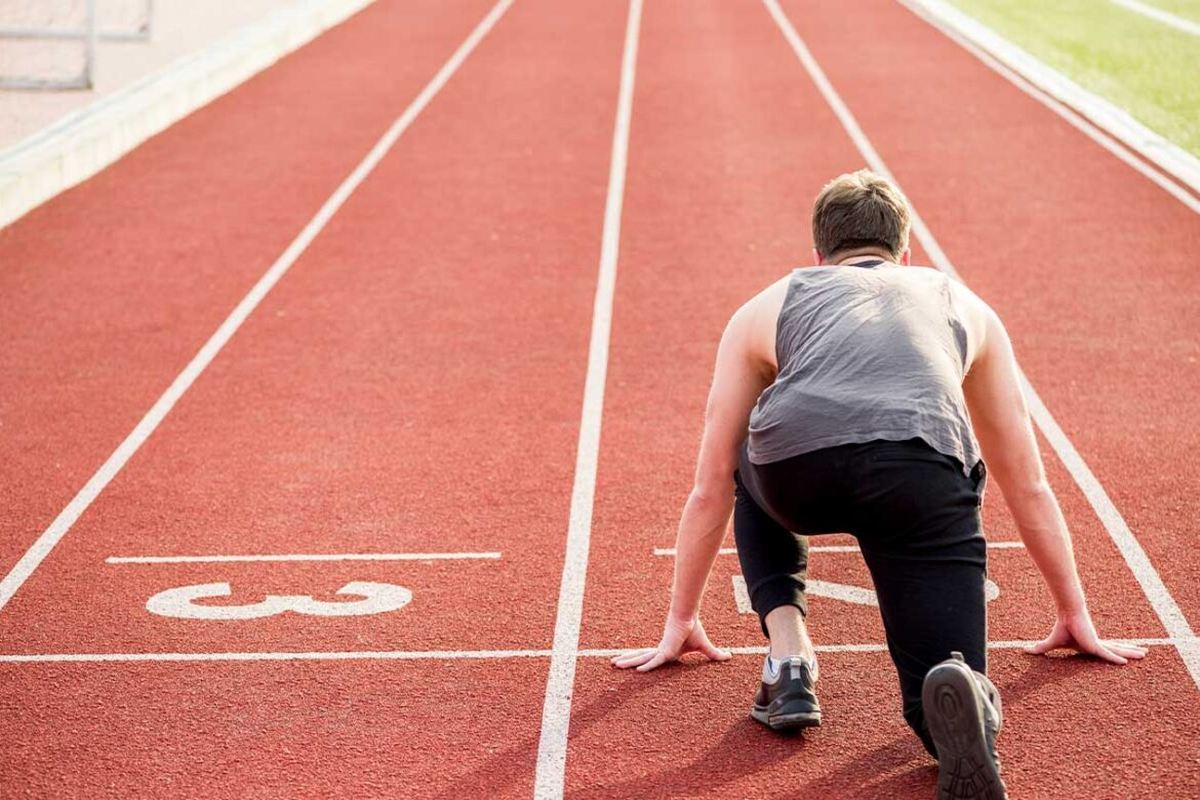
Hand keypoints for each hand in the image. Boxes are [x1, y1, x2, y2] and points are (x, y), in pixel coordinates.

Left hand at [610, 614, 730, 671]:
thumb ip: (713, 654)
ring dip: (628, 662)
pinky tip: (637, 671)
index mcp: (666, 651)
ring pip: (641, 659)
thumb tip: (729, 656)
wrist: (690, 617)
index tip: (630, 666)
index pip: (649, 658)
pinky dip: (647, 666)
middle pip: (640, 657)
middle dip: (626, 661)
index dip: (640, 662)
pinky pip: (655, 661)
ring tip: (613, 664)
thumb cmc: (693, 629)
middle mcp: (660, 651)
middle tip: (613, 664)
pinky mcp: (666, 650)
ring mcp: (661, 650)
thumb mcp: (703, 647)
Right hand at [1024, 609, 1147, 664]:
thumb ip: (1041, 649)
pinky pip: (1107, 654)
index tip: (1124, 657)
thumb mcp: (1051, 643)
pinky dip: (1115, 658)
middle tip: (1143, 653)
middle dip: (1130, 651)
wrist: (1066, 614)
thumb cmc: (1061, 628)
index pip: (1105, 651)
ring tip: (1145, 654)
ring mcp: (1098, 644)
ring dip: (1131, 652)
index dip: (1115, 653)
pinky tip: (1125, 663)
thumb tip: (1023, 650)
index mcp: (1090, 645)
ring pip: (1118, 651)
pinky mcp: (1094, 645)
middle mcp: (1097, 644)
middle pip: (1117, 649)